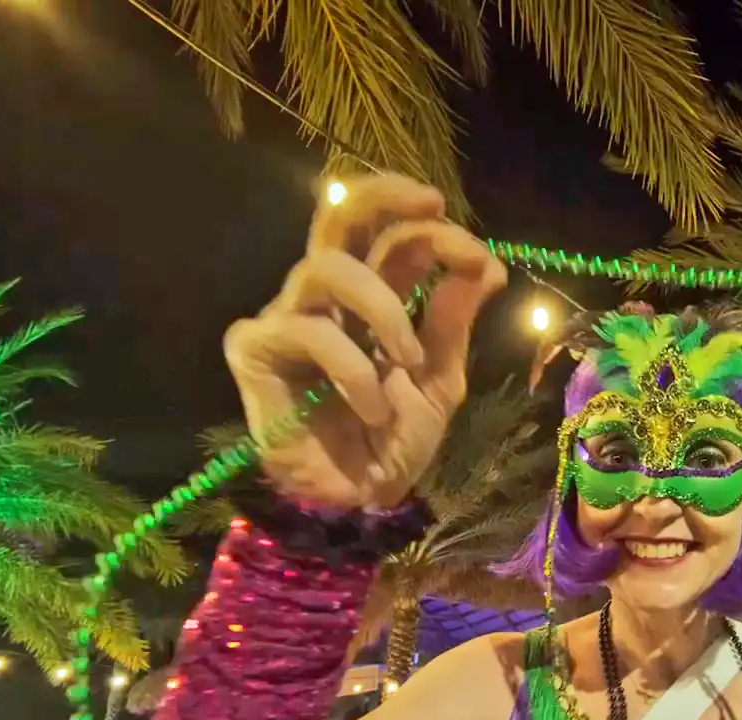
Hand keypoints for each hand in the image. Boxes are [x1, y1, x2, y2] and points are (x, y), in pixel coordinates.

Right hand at [223, 174, 507, 508]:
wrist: (359, 499)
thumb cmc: (392, 441)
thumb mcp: (438, 380)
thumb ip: (452, 323)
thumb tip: (485, 266)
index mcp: (371, 297)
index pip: (391, 236)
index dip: (434, 230)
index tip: (477, 257)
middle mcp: (326, 298)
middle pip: (337, 216)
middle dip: (384, 197)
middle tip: (432, 204)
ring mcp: (287, 318)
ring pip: (325, 267)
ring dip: (383, 308)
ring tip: (409, 360)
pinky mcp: (256, 349)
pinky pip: (308, 330)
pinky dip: (353, 368)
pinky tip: (372, 407)